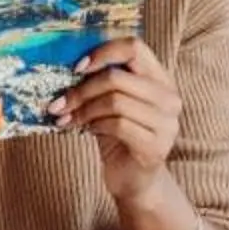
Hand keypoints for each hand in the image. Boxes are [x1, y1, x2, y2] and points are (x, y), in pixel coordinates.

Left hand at [50, 37, 179, 205]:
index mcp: (160, 79)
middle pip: (118, 77)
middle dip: (82, 89)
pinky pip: (118, 125)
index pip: (134, 47)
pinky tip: (87, 130)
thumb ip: (102, 82)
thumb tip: (66, 64)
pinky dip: (95, 125)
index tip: (77, 67)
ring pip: (115, 101)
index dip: (103, 53)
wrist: (135, 181)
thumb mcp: (112, 104)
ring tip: (67, 118)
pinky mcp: (155, 146)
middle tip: (59, 102)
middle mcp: (169, 98)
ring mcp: (166, 123)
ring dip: (84, 109)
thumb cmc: (120, 137)